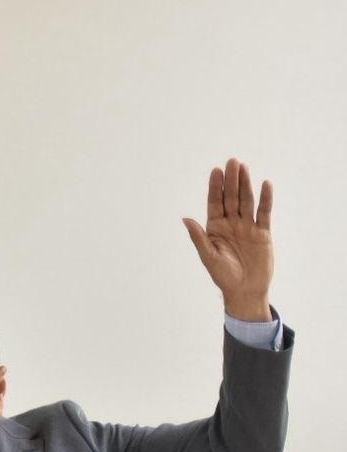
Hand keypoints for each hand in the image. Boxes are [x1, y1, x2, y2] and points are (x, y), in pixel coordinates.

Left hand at [182, 157, 274, 321]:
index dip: (215, 187)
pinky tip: (265, 184)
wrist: (245, 290)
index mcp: (214, 228)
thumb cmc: (223, 276)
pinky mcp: (263, 232)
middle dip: (231, 180)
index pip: (214, 203)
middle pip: (231, 198)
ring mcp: (247, 226)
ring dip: (246, 184)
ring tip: (244, 167)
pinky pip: (264, 212)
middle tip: (232, 161)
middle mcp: (231, 224)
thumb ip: (199, 237)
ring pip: (246, 201)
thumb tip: (185, 219)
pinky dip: (265, 199)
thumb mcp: (208, 256)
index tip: (215, 170)